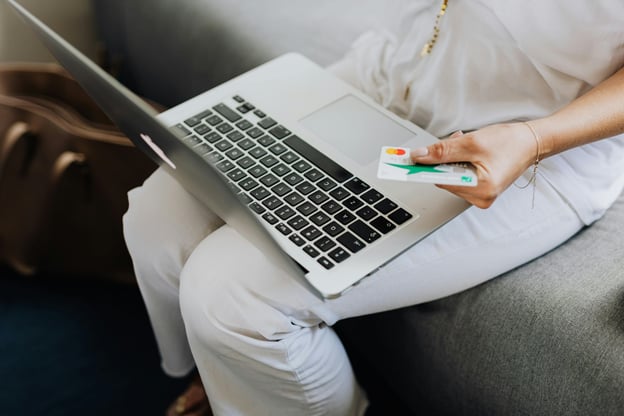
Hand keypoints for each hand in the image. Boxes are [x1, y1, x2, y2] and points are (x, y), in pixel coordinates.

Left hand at [410, 123, 539, 207]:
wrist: (531, 142)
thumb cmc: (509, 142)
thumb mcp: (472, 142)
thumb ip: (443, 151)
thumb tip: (418, 156)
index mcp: (481, 189)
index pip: (441, 180)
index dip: (423, 168)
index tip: (404, 163)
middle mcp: (480, 198)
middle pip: (444, 179)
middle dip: (444, 159)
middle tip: (456, 141)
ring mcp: (480, 196)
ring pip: (450, 176)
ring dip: (452, 158)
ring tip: (468, 145)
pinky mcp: (480, 190)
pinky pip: (458, 176)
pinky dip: (459, 162)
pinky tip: (470, 151)